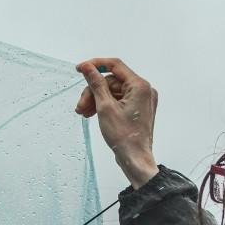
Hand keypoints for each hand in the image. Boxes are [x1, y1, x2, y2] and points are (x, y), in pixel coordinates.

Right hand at [75, 58, 158, 188]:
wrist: (134, 158)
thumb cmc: (124, 136)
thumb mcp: (105, 107)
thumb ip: (96, 84)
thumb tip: (88, 68)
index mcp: (140, 86)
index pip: (115, 65)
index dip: (95, 65)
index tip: (80, 69)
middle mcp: (144, 90)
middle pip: (112, 82)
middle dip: (93, 91)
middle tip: (80, 105)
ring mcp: (142, 100)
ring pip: (113, 92)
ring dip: (96, 100)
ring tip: (83, 112)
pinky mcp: (138, 108)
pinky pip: (118, 100)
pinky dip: (104, 105)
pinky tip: (92, 113)